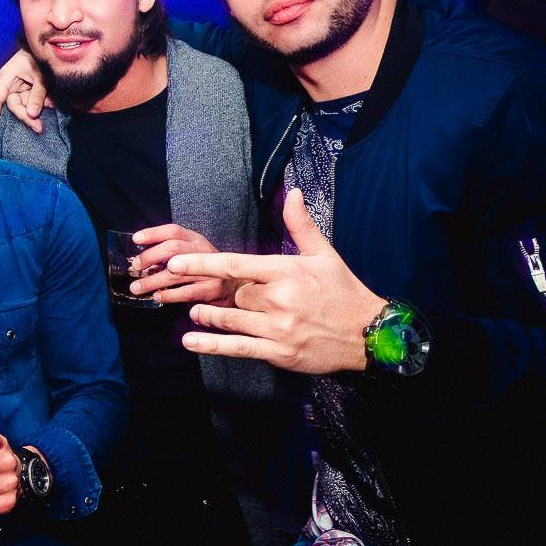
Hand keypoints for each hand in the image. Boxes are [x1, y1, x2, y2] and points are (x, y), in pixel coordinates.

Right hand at [0, 48, 50, 135]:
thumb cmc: (39, 57)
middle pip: (14, 105)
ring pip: (24, 105)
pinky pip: (31, 100)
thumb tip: (32, 114)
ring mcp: (19, 86)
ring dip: (37, 108)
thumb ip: (37, 95)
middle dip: (27, 116)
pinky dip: (41, 102)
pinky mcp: (27, 88)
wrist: (47, 46)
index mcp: (7, 77)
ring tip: (52, 104)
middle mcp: (10, 84)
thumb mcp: (40, 76)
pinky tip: (51, 101)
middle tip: (39, 128)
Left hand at [128, 224, 236, 306]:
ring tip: (137, 287)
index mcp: (196, 240)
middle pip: (173, 248)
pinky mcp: (212, 290)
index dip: (153, 233)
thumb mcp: (192, 255)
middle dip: (150, 256)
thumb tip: (140, 260)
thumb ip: (171, 254)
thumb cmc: (206, 271)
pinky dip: (168, 295)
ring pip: (176, 273)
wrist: (235, 288)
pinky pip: (186, 292)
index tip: (136, 239)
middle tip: (135, 266)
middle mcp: (204, 252)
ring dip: (152, 281)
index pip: (173, 231)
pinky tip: (157, 296)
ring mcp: (210, 271)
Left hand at [168, 189, 387, 373]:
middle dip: (226, 295)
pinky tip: (191, 341)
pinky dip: (211, 345)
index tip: (174, 263)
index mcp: (287, 271)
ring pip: (230, 319)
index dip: (201, 264)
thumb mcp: (325, 254)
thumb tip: (291, 192)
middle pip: (234, 294)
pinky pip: (237, 347)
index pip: (235, 264)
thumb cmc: (343, 292)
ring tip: (197, 313)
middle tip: (216, 295)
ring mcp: (279, 328)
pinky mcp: (279, 352)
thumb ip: (300, 225)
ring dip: (209, 317)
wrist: (371, 334)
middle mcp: (280, 299)